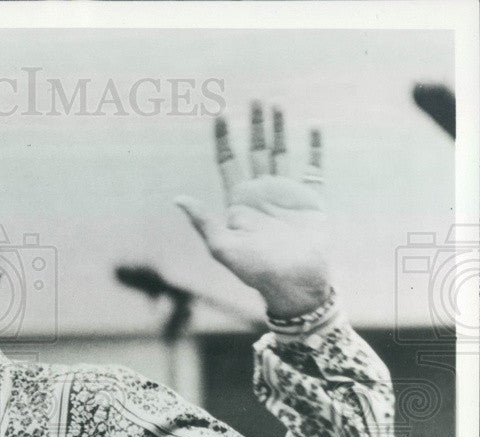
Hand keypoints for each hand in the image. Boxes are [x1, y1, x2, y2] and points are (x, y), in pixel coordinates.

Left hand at [175, 103, 331, 318]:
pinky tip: (313, 129)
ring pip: (281, 154)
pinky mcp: (310, 201)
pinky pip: (313, 169)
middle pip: (256, 152)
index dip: (223, 140)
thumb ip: (203, 221)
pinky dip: (313, 149)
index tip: (218, 115)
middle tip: (255, 99)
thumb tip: (177, 199)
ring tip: (277, 105)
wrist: (293, 283)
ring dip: (279, 131)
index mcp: (239, 202)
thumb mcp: (222, 247)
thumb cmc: (255, 271)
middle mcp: (261, 194)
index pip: (228, 163)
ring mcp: (286, 195)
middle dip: (254, 126)